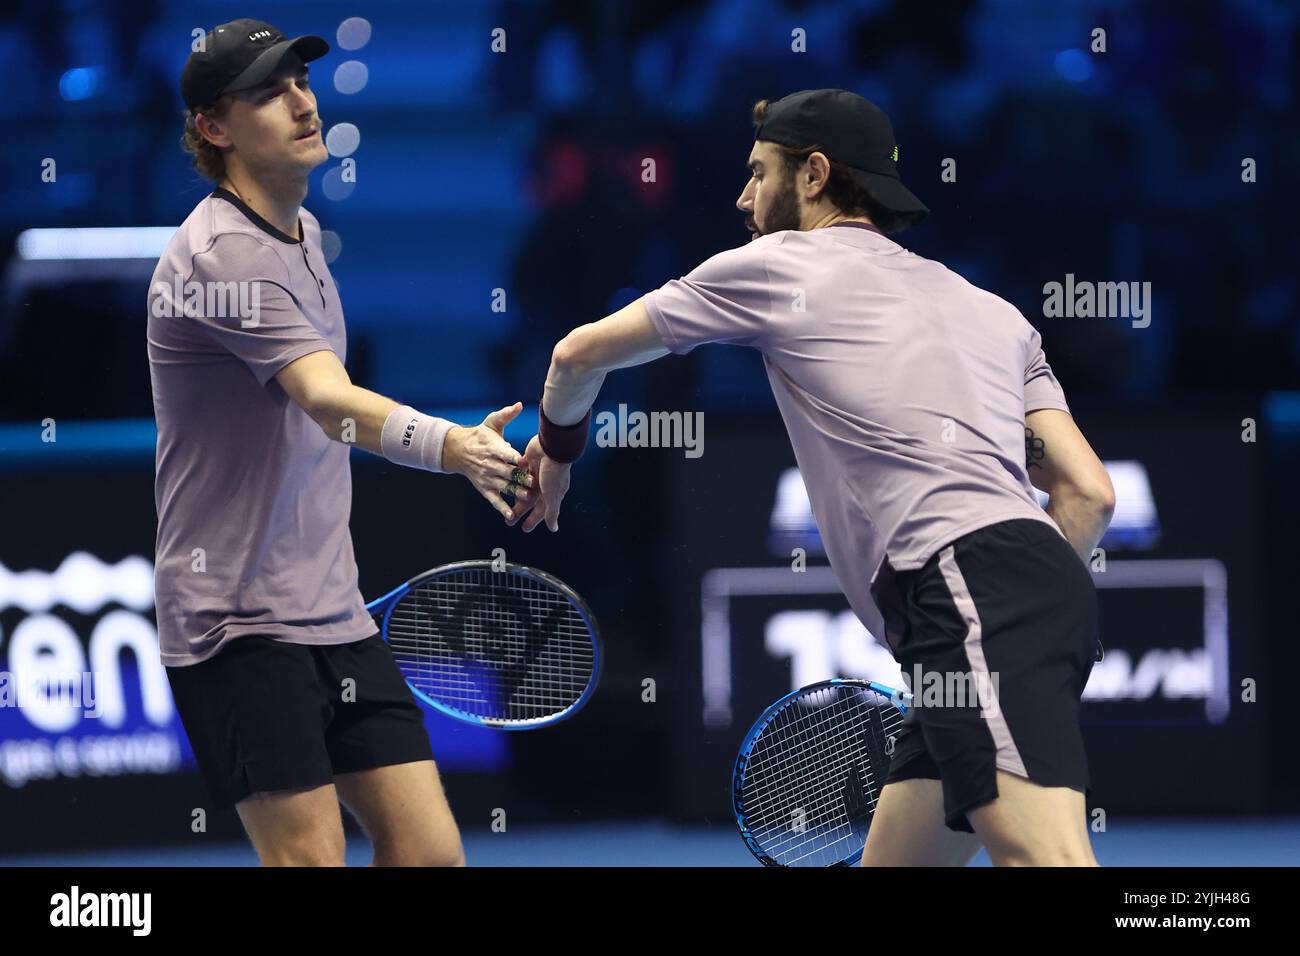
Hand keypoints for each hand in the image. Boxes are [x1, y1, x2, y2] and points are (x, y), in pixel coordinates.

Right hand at [443, 402, 533, 521]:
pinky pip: (494, 500)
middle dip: (519, 477)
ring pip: (502, 487)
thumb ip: (506, 415)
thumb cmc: (481, 435)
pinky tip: (511, 516)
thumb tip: (520, 405)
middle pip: (506, 472)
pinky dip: (502, 508)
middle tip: (533, 482)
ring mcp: (487, 478)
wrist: (458, 450)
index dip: (513, 457)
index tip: (522, 460)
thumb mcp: (492, 423)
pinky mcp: (484, 489)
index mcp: (493, 448)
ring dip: (514, 493)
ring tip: (527, 498)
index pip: (503, 452)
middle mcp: (489, 464)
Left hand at [506, 435, 569, 531]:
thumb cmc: (554, 472)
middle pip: (530, 501)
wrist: (552, 446)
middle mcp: (545, 483)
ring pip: (523, 487)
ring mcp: (537, 472)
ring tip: (504, 502)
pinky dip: (513, 477)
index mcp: (552, 493)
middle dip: (520, 511)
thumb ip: (551, 512)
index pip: (541, 510)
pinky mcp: (529, 461)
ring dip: (514, 495)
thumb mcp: (552, 495)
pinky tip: (503, 482)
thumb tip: (553, 529)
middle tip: (509, 521)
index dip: (533, 520)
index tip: (524, 529)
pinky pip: (519, 471)